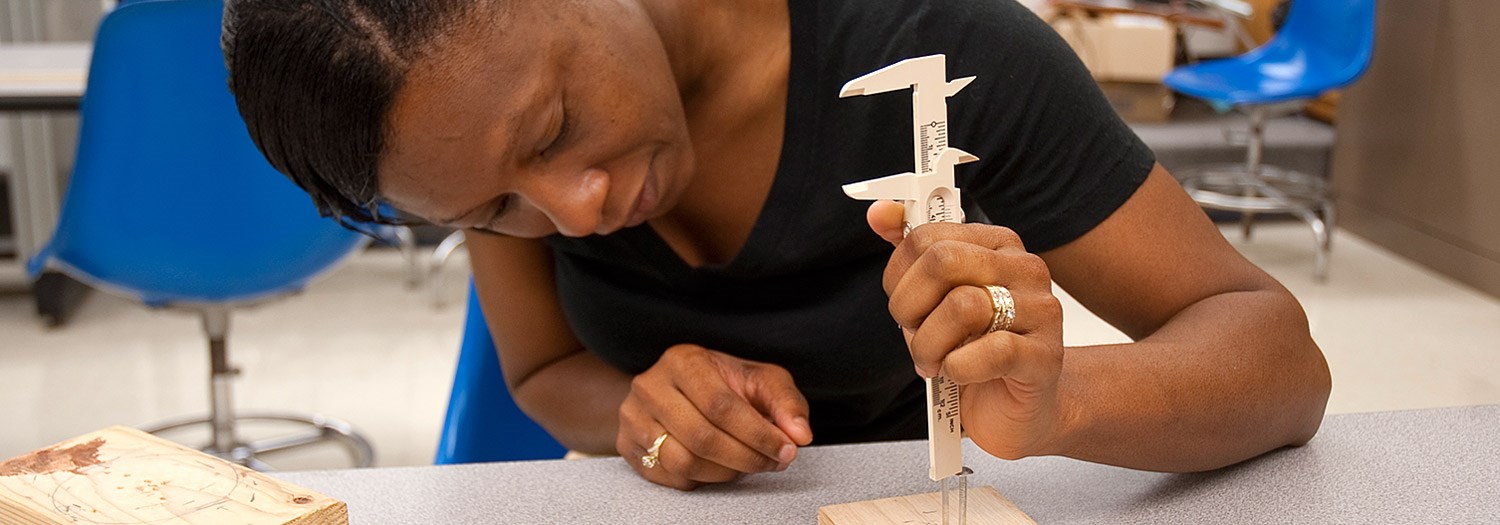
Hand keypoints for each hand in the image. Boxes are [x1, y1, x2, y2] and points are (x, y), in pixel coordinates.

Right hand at [617, 344, 813, 489]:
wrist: (676, 389)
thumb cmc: (724, 384)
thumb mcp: (760, 380)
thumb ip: (785, 403)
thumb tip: (800, 435)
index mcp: (683, 360)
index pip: (721, 405)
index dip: (757, 434)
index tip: (786, 450)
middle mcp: (650, 385)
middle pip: (702, 437)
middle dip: (746, 458)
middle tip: (773, 463)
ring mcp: (632, 416)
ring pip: (683, 462)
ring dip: (725, 473)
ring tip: (746, 464)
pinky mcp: (627, 445)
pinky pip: (669, 477)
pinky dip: (702, 479)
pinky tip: (719, 466)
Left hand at [868, 200, 1067, 459]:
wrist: (1019, 406)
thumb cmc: (976, 348)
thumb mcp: (937, 298)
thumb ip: (911, 251)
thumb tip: (880, 212)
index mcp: (996, 244)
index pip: (927, 236)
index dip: (898, 276)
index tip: (902, 303)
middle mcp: (1024, 268)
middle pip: (943, 262)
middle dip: (909, 306)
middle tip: (912, 334)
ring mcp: (1040, 311)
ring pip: (963, 306)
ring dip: (930, 344)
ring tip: (933, 361)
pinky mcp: (1045, 356)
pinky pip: (991, 352)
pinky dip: (959, 368)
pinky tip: (959, 374)